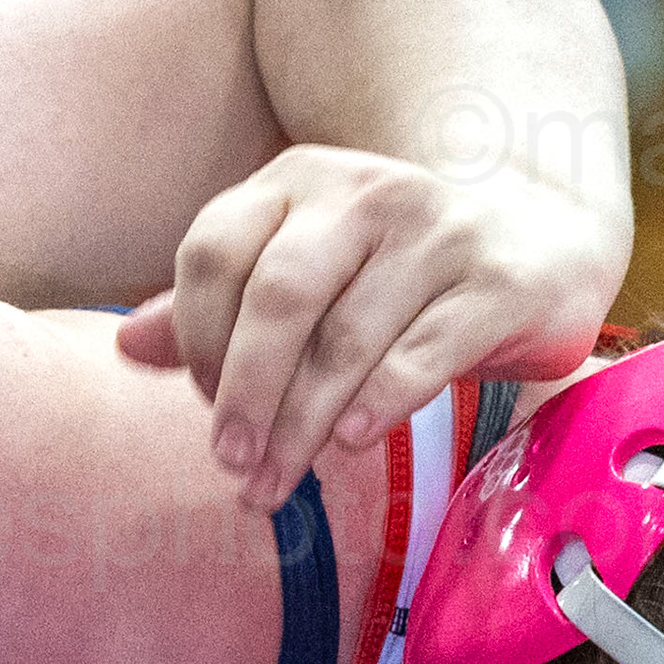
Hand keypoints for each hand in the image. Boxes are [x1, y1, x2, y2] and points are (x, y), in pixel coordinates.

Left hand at [117, 144, 623, 509]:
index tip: (205, 406)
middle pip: (278, 297)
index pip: (215, 252)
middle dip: (243, 392)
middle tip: (229, 464)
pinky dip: (376, 405)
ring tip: (275, 483)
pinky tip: (347, 444)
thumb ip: (220, 306)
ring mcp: (437, 232)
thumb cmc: (394, 275)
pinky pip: (420, 356)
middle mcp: (366, 192)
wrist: (538, 244)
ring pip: (346, 340)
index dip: (196, 340)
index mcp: (299, 179)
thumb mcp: (304, 274)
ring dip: (301, 426)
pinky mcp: (496, 282)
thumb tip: (125, 348)